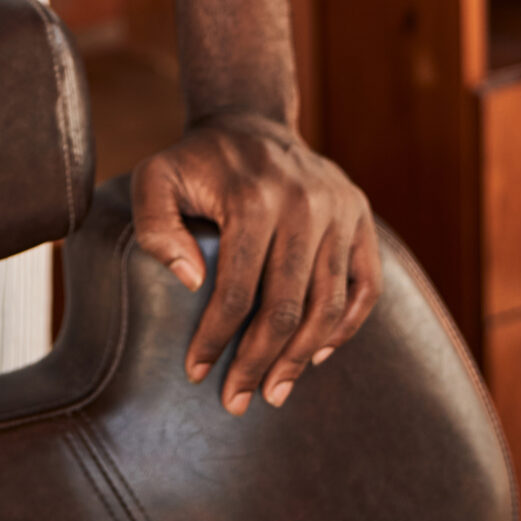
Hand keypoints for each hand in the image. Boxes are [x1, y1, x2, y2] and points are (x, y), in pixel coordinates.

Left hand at [132, 114, 379, 413]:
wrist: (251, 120)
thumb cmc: (197, 162)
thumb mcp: (155, 178)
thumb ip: (156, 227)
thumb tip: (191, 283)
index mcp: (254, 197)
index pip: (237, 291)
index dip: (216, 340)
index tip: (196, 372)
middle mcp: (305, 202)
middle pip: (287, 307)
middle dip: (258, 363)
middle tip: (236, 400)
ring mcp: (340, 210)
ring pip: (330, 305)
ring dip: (301, 359)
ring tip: (274, 391)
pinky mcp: (360, 216)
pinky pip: (365, 288)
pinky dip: (345, 329)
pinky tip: (316, 355)